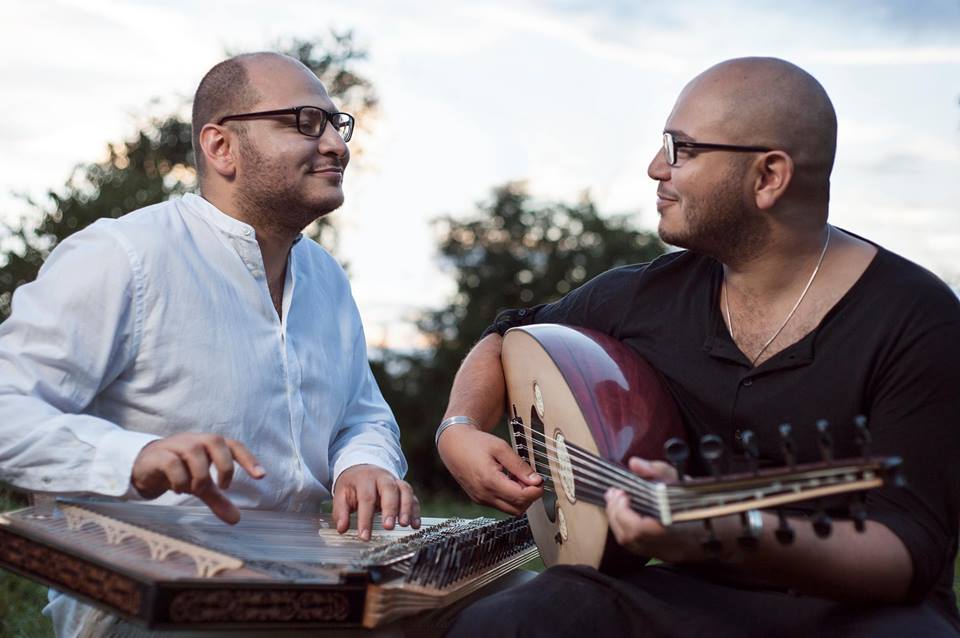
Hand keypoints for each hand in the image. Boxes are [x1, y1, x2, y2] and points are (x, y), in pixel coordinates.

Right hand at [131, 433, 264, 524]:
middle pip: (216, 442)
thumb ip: (218, 499)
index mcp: (211, 444)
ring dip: (200, 476)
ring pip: (194, 453)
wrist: (145, 466)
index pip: (234, 445)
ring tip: (196, 490)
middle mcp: (196, 440)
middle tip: (223, 487)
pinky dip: (180, 480)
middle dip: (224, 466)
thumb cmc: (180, 470)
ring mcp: (177, 445)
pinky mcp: (159, 455)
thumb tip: (236, 520)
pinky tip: (180, 489)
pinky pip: (173, 464)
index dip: (249, 459)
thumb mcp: (201, 485)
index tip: (261, 476)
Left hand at [332, 464, 419, 540]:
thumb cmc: (353, 485)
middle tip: (388, 527)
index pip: (366, 498)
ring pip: (405, 491)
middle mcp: (383, 478)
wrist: (363, 469)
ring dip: (406, 509)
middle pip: (389, 491)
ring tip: (404, 525)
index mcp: (365, 479)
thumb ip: (341, 512)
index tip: (364, 536)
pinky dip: (416, 511)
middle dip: (390, 509)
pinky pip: (413, 498)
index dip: (365, 518)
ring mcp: (396, 482)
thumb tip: (342, 528)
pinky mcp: (404, 489)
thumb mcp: (341, 494)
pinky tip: (415, 525)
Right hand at [437, 424, 542, 514]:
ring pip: (509, 509)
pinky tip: (509, 482)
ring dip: (520, 498)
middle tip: (532, 480)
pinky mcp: (479, 499)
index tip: (540, 481)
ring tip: (519, 479)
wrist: (453, 445)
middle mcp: (484, 494)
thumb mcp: (500, 448)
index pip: (520, 497)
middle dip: (529, 497)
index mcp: (489, 481)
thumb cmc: (474, 443)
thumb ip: (519, 465)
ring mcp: (480, 499)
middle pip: (517, 508)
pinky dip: (509, 498)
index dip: (535, 491)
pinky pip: (500, 505)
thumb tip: (536, 480)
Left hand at [604, 457, 714, 562]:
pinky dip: (626, 530)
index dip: (622, 511)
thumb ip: (657, 470)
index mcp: (675, 529)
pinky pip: (637, 547)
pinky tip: (626, 515)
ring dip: (618, 522)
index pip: (638, 528)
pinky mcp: (665, 556)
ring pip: (630, 545)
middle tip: (613, 494)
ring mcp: (666, 554)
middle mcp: (669, 547)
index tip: (620, 492)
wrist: (728, 526)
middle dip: (615, 514)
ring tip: (617, 502)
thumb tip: (634, 463)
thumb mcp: (683, 479)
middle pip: (629, 538)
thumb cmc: (707, 502)